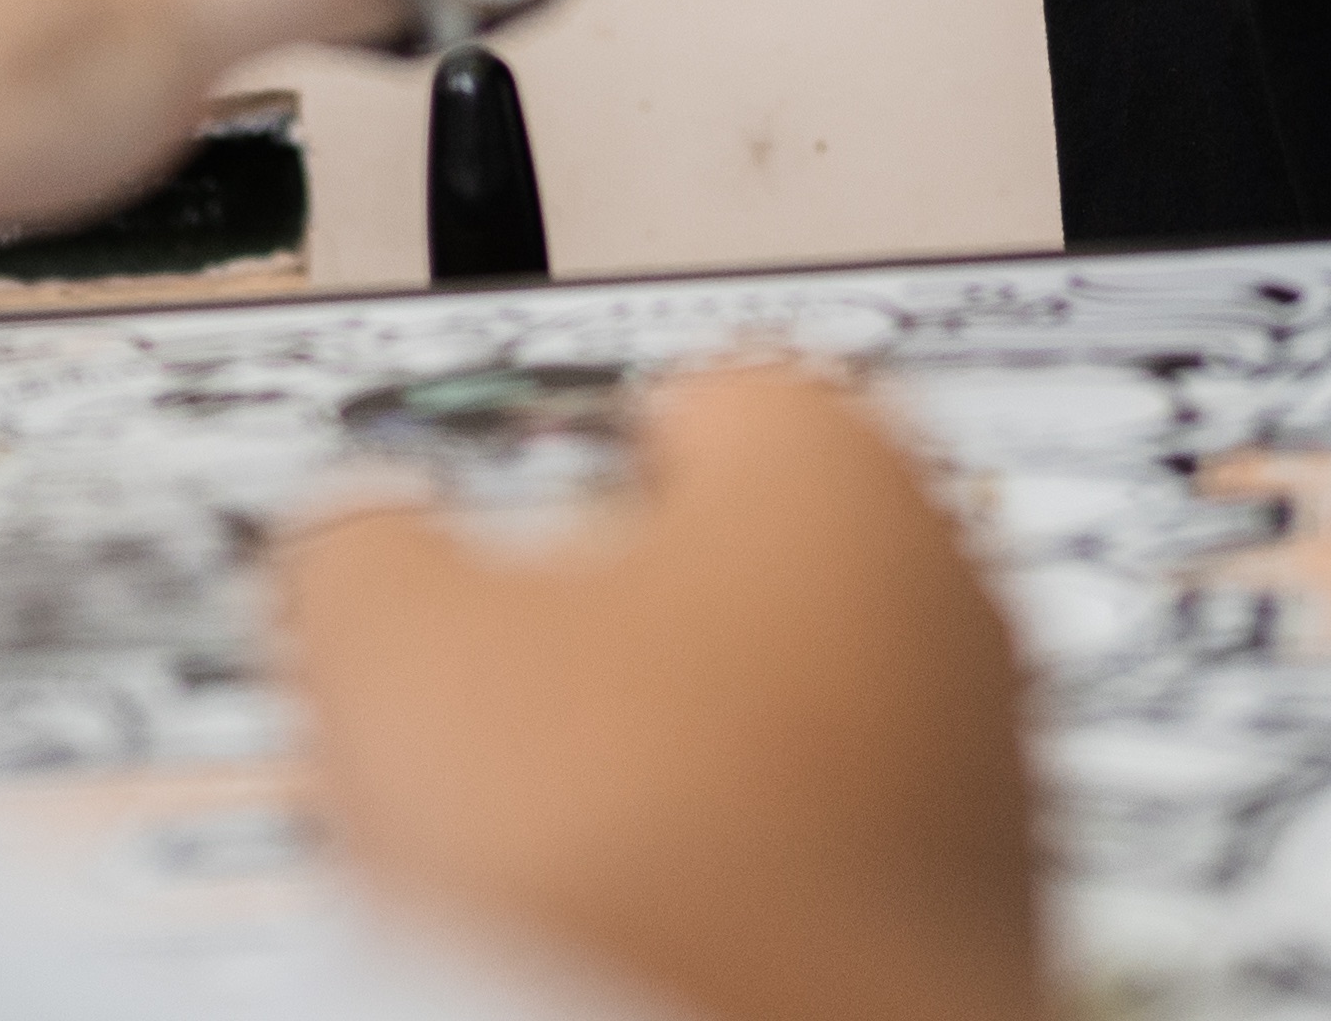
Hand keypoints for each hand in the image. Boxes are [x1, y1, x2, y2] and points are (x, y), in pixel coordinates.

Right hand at [283, 369, 1047, 1020]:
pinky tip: (629, 934)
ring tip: (536, 853)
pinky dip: (730, 882)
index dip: (558, 461)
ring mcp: (975, 761)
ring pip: (775, 726)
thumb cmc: (643, 841)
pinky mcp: (965, 917)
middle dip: (603, 634)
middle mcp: (942, 589)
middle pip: (736, 571)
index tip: (489, 522)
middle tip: (485, 704)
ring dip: (662, 770)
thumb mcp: (398, 643)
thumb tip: (355, 540)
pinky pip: (816, 861)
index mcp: (831, 462)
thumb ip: (363, 544)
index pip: (694, 396)